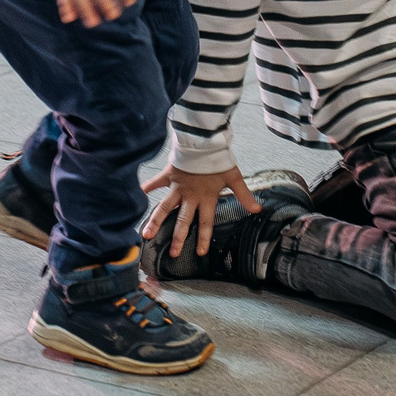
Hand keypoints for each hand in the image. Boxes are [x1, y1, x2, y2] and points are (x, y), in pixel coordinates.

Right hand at [141, 163, 259, 260]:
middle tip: (173, 254)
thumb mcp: (234, 177)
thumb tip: (257, 210)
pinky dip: (147, 186)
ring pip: (164, 207)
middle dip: (178, 238)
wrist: (203, 141)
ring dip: (155, 221)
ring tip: (146, 235)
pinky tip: (138, 193)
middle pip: (182, 221)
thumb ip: (244, 195)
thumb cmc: (218, 159)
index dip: (203, 237)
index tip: (200, 252)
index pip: (205, 222)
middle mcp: (189, 196)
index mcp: (206, 198)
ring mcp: (177, 186)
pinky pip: (156, 182)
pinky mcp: (170, 174)